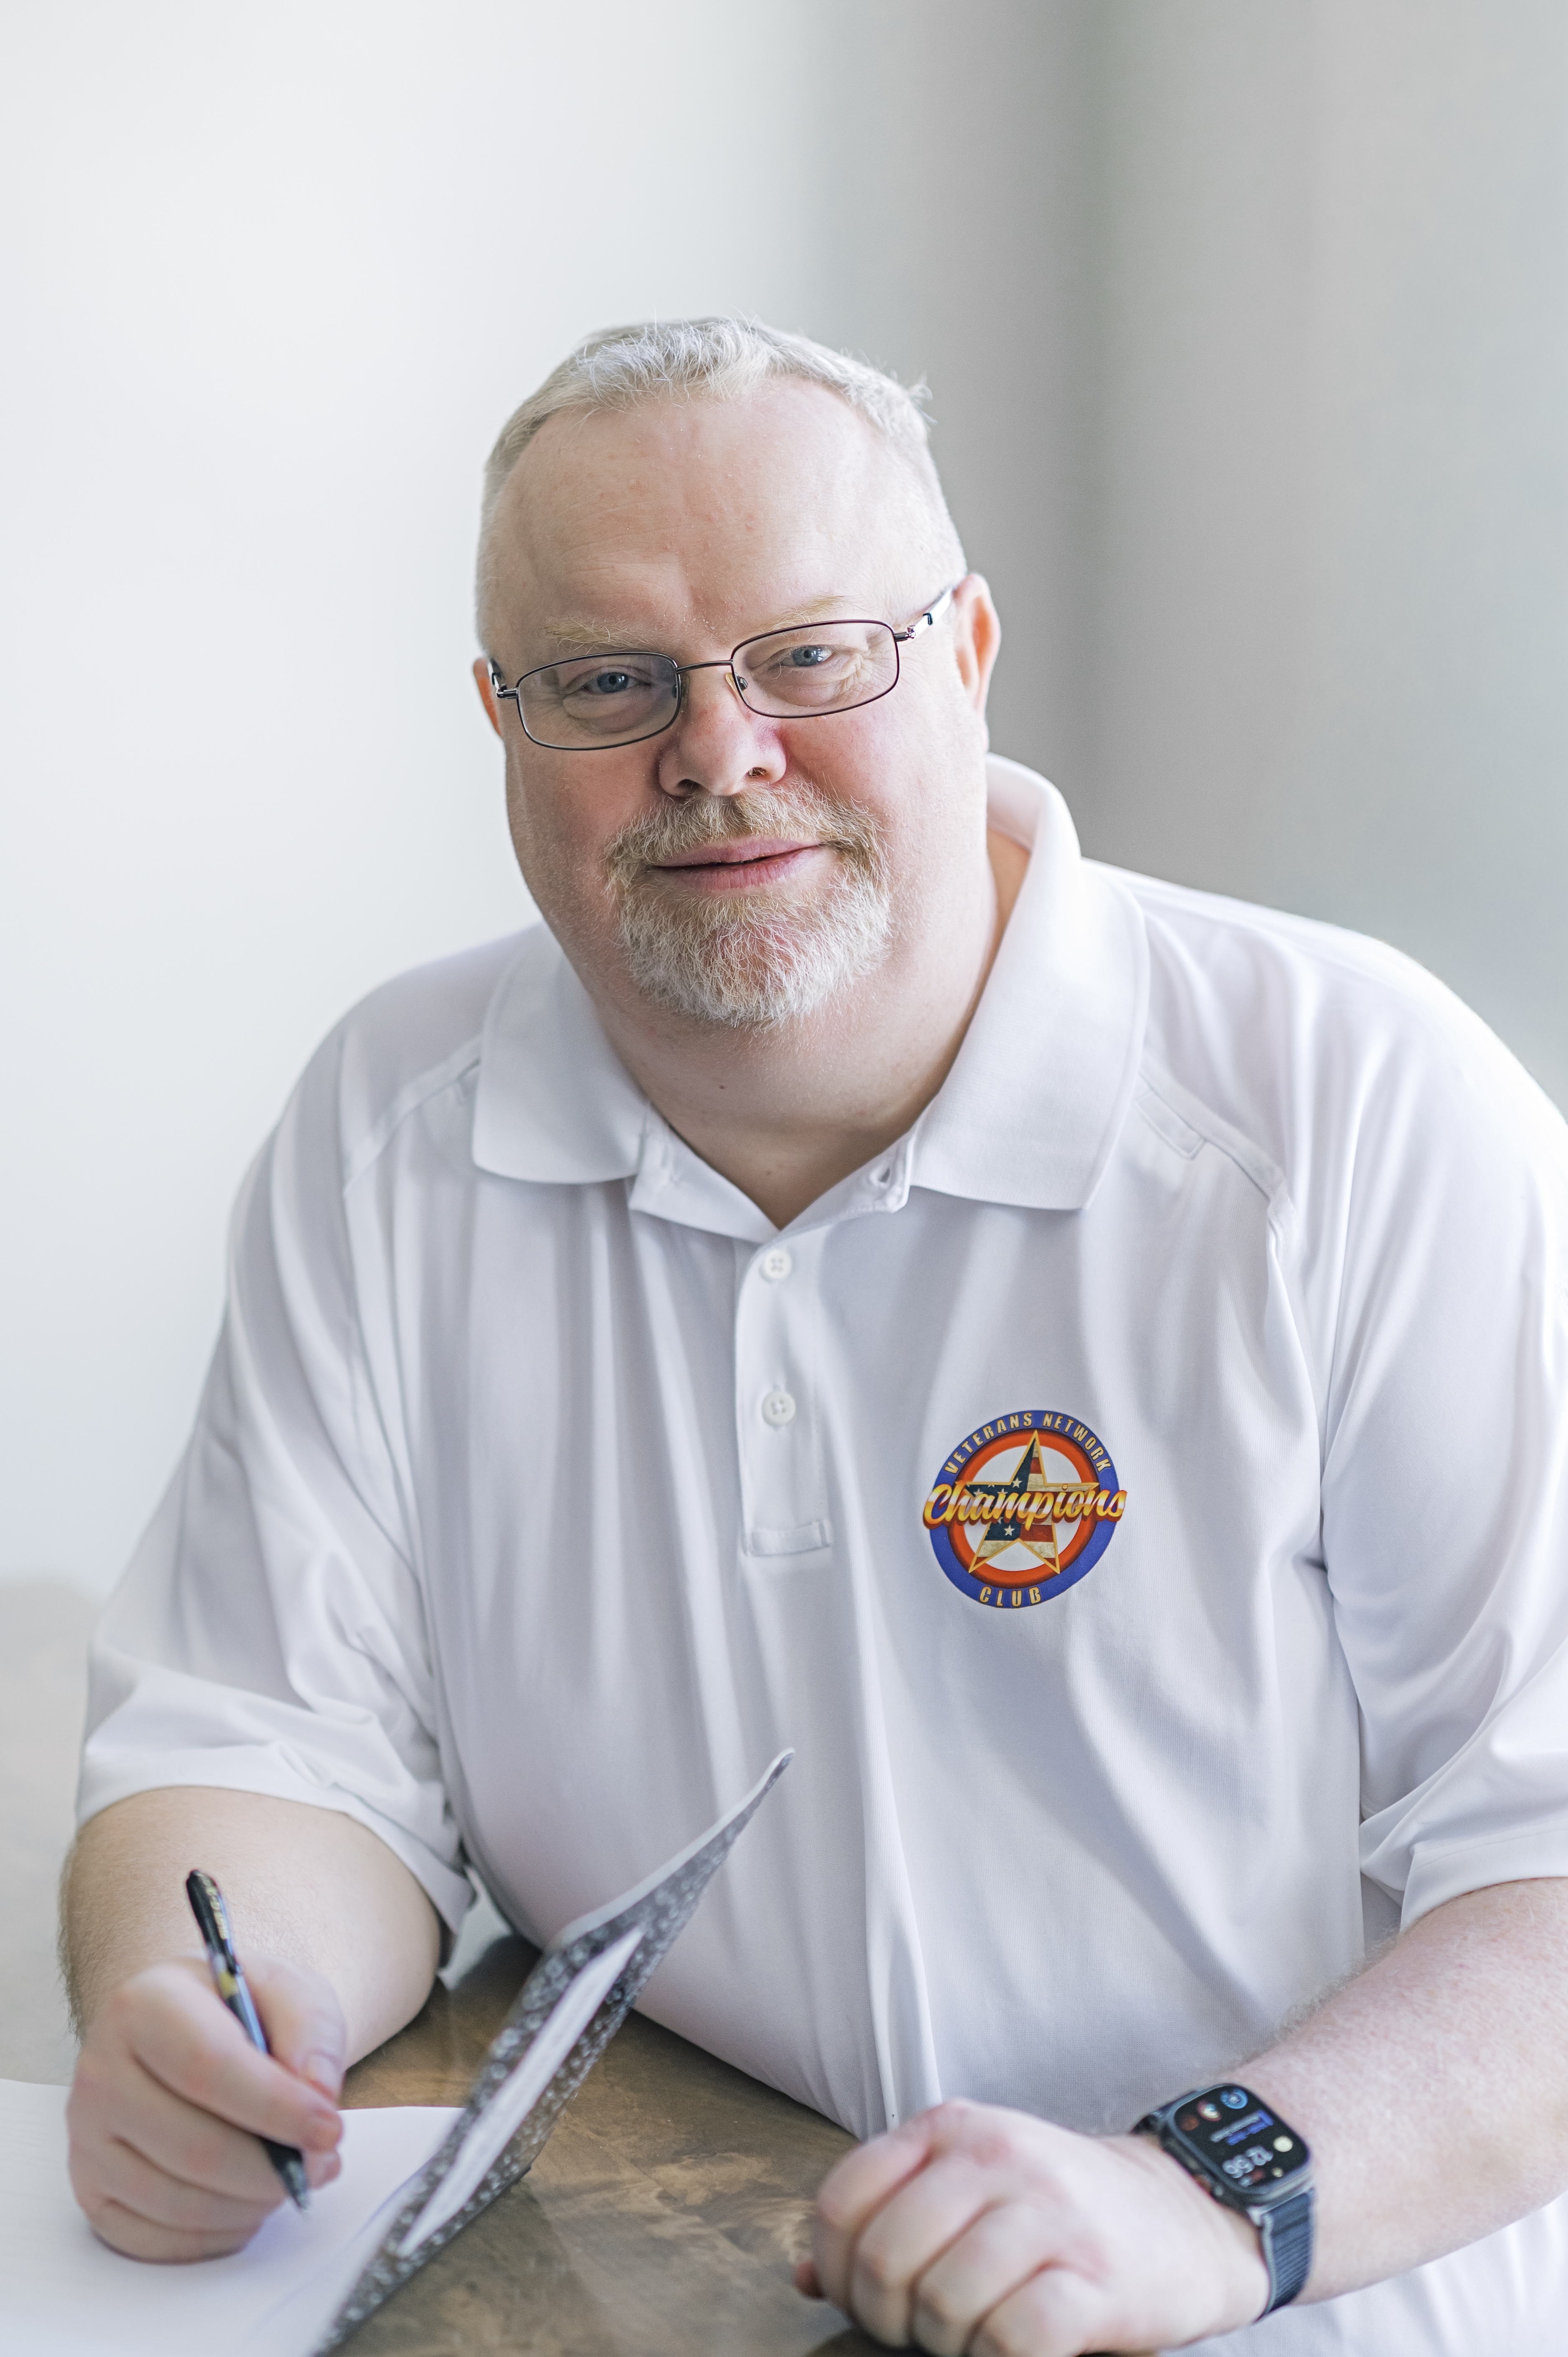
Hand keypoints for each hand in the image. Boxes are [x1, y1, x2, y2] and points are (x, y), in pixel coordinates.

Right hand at [67, 1954, 345, 2260]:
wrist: (192, 2028)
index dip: (276, 2107)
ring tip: (291, 2179)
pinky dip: (215, 2235)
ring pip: (176, 2201)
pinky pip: (154, 2239)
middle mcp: (102, 2072)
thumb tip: (316, 2094)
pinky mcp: (91, 2191)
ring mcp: (88, 2138)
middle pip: (192, 2147)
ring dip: (250, 2204)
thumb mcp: (289, 1993)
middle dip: (270, 2169)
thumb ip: (311, 2033)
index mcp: (143, 2005)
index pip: (208, 2068)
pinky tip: (248, 2203)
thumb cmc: (241, 2013)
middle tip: (320, 2163)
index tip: (328, 2128)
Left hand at [795, 2098, 1269, 2353]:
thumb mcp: (969, 2184)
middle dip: (886, 2319)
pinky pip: (1011, 2338)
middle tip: (918, 2332)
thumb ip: (888, 2215)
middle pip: (884, 2260)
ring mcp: (1048, 2215)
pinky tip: (1014, 2346)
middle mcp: (995, 2157)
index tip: (858, 2301)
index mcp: (951, 2128)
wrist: (1182, 2216)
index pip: (843, 2201)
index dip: (833, 2269)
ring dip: (945, 2345)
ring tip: (973, 2336)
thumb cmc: (1057, 2210)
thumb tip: (804, 2278)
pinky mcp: (1095, 2280)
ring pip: (941, 2303)